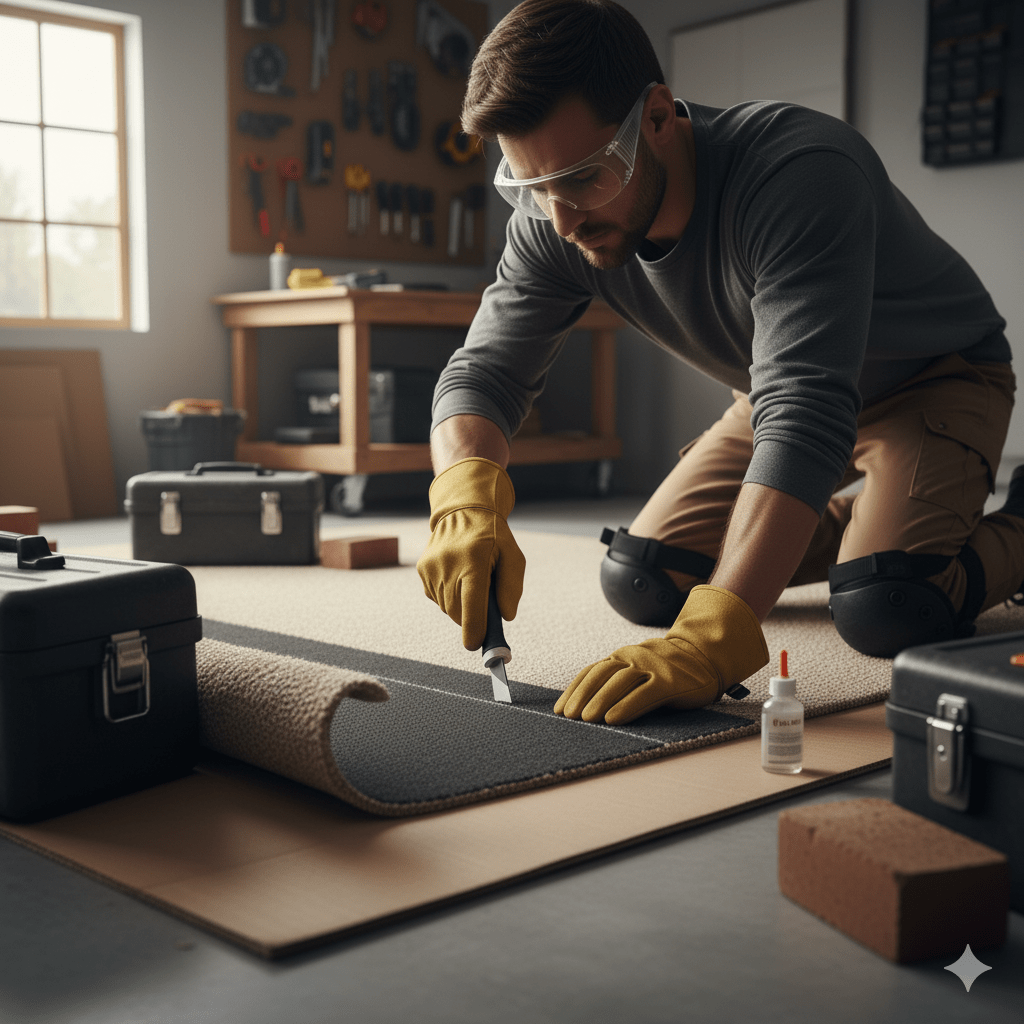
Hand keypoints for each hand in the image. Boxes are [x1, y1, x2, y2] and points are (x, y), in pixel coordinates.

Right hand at [417, 457, 525, 649]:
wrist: (463, 510)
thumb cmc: (493, 536)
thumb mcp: (513, 556)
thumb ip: (512, 587)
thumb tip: (506, 617)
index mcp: (473, 561)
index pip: (471, 604)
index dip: (474, 629)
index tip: (476, 645)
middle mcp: (447, 565)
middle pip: (459, 612)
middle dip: (473, 618)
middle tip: (486, 607)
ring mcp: (431, 569)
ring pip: (447, 608)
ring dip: (461, 606)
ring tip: (471, 582)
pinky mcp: (422, 571)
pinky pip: (437, 599)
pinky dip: (450, 597)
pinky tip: (457, 577)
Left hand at [554, 586, 768, 724]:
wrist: (704, 656)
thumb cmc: (665, 670)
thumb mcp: (637, 669)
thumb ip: (616, 680)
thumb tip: (585, 705)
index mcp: (622, 656)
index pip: (591, 672)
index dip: (574, 690)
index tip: (559, 709)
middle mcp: (633, 658)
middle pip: (601, 676)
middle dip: (582, 696)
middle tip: (569, 717)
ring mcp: (652, 667)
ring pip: (620, 683)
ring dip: (600, 701)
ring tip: (586, 719)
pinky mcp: (669, 681)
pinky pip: (644, 694)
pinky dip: (626, 706)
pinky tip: (612, 719)